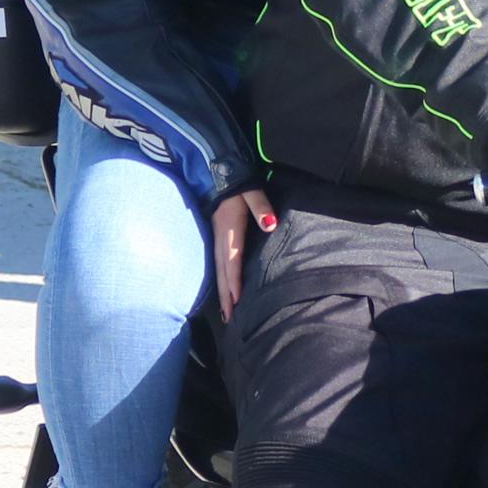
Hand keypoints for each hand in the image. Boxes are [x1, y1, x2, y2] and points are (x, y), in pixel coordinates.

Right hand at [210, 186, 277, 317]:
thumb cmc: (238, 182)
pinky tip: (224, 290)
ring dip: (222, 292)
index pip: (233, 260)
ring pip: (219, 270)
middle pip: (223, 271)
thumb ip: (261, 207)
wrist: (216, 169)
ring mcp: (216, 237)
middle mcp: (221, 237)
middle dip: (226, 295)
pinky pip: (218, 263)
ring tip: (227, 312)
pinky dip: (221, 280)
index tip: (237, 301)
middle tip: (231, 318)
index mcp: (230, 229)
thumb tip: (270, 224)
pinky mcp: (217, 236)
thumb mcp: (252, 191)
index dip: (235, 281)